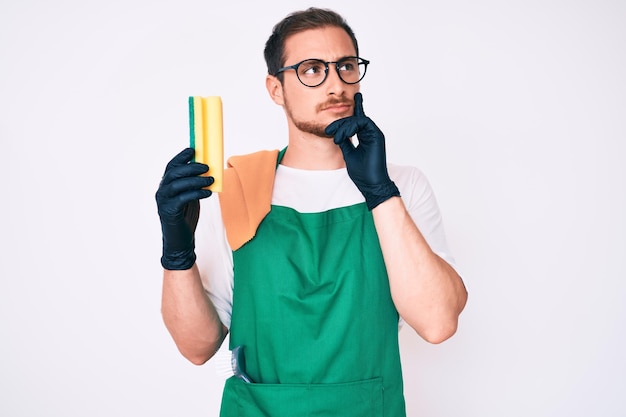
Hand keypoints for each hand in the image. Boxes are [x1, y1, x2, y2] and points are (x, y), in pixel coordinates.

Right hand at [155, 148, 213, 269]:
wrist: (180, 241)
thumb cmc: (185, 218)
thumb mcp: (189, 197)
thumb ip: (192, 184)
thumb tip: (205, 170)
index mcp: (165, 186)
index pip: (171, 167)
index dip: (181, 157)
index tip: (193, 150)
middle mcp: (161, 191)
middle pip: (174, 173)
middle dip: (191, 167)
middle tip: (207, 167)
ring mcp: (163, 202)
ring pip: (178, 184)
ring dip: (196, 180)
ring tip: (211, 180)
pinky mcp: (168, 212)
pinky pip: (182, 198)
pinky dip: (196, 193)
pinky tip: (207, 193)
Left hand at [325, 92, 399, 209]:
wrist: (371, 184)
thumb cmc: (362, 173)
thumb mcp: (348, 154)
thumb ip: (344, 142)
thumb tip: (337, 134)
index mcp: (365, 137)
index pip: (358, 120)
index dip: (356, 108)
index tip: (354, 97)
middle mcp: (371, 134)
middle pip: (354, 119)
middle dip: (340, 123)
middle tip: (329, 131)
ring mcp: (375, 134)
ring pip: (358, 119)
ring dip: (344, 126)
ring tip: (336, 137)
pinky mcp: (377, 135)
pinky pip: (364, 122)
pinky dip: (352, 126)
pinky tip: (344, 135)